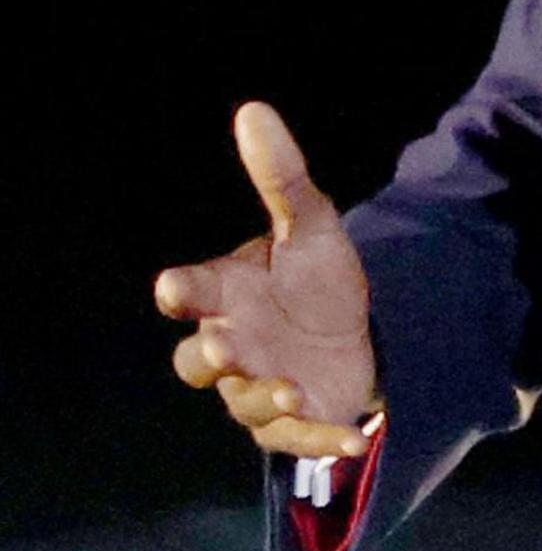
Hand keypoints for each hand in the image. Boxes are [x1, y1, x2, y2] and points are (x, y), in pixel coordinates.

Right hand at [155, 102, 379, 462]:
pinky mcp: (291, 420)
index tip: (176, 286)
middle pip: (197, 361)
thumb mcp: (311, 225)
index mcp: (225, 295)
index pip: (189, 292)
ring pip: (242, 402)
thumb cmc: (314, 278)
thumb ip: (282, 177)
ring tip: (293, 388)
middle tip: (227, 345)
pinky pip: (295, 438)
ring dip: (264, 398)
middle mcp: (230, 344)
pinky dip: (320, 439)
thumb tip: (254, 110)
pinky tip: (352, 435)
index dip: (181, 290)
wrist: (357, 329)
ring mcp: (256, 387)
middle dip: (210, 355)